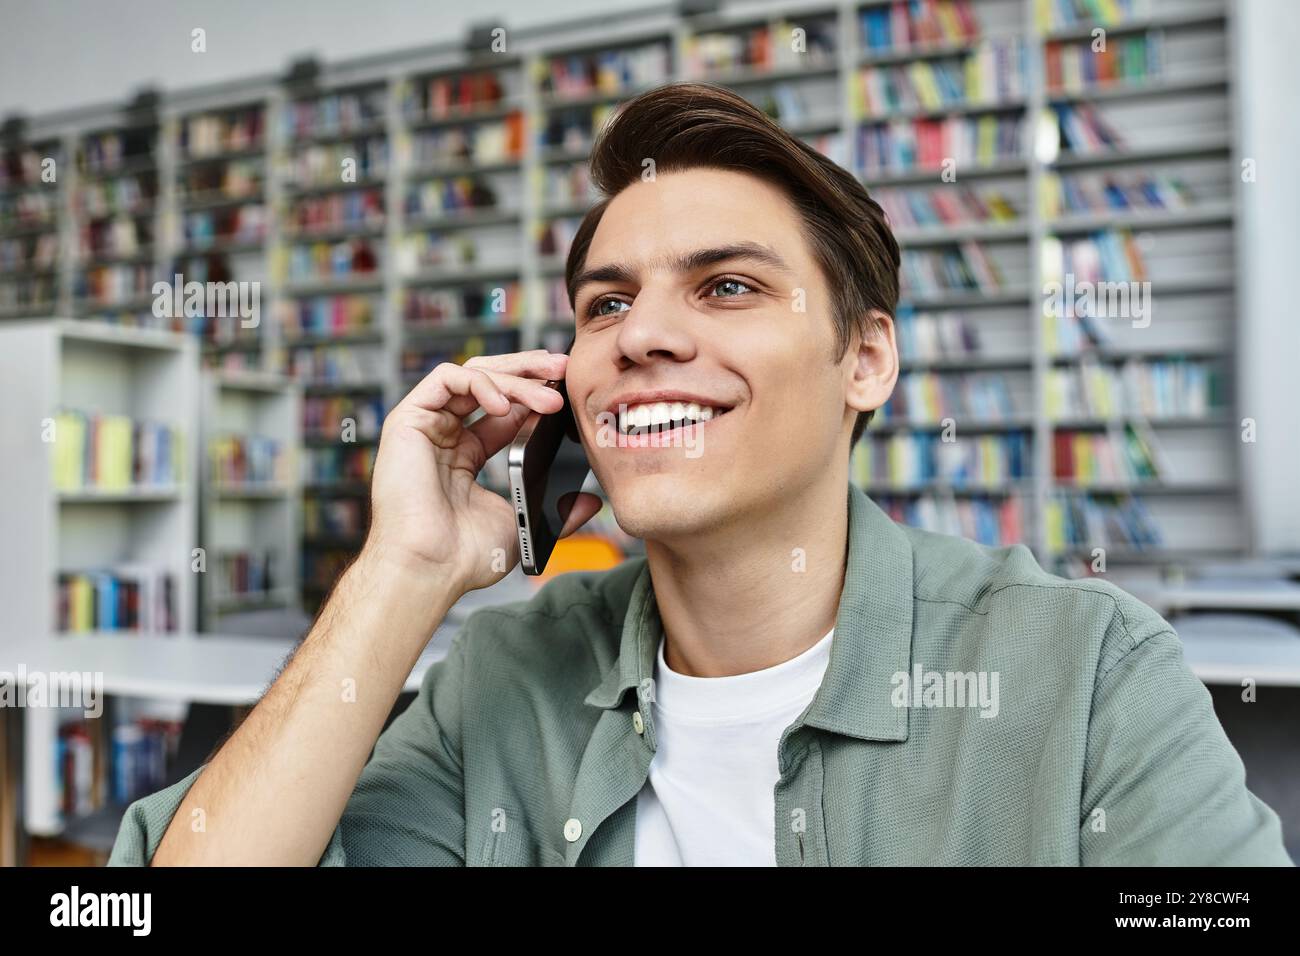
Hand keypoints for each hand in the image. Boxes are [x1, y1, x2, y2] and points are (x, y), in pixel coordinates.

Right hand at [363, 349, 603, 595]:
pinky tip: (506, 404)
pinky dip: (480, 383)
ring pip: (473, 375)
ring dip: (515, 377)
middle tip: (564, 368)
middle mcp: (444, 436)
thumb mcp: (523, 525)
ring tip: (549, 394)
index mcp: (465, 456)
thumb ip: (557, 510)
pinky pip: (445, 379)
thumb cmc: (465, 557)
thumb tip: (590, 502)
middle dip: (529, 370)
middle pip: (489, 382)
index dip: (535, 394)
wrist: (429, 569)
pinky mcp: (407, 421)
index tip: (569, 389)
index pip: (504, 409)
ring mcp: (425, 427)